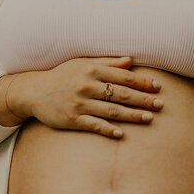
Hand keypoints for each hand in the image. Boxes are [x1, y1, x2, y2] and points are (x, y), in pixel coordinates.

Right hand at [23, 56, 162, 138]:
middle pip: (121, 94)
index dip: (142, 81)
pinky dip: (108, 129)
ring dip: (132, 115)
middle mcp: (87, 86)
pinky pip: (93, 125)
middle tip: (160, 104)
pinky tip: (121, 134)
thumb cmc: (62, 75)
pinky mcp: (72, 119)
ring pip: (111, 111)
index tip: (157, 86)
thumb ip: (107, 62)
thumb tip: (130, 60)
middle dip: (143, 99)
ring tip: (148, 118)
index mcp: (92, 70)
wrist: (34, 91)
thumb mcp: (82, 63)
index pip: (123, 76)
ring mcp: (79, 104)